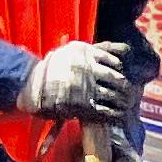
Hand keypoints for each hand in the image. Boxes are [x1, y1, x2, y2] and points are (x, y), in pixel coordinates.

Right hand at [17, 41, 135, 121]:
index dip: (119, 69)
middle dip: (124, 86)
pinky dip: (115, 112)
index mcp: (84, 52)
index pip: (114, 61)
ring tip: (124, 102)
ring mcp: (84, 86)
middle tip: (128, 91)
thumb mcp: (71, 51)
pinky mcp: (82, 104)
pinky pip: (106, 110)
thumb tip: (126, 49)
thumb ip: (97, 49)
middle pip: (116, 78)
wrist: (33, 86)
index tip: (118, 73)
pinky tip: (117, 112)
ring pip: (114, 94)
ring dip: (122, 100)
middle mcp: (86, 67)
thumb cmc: (55, 67)